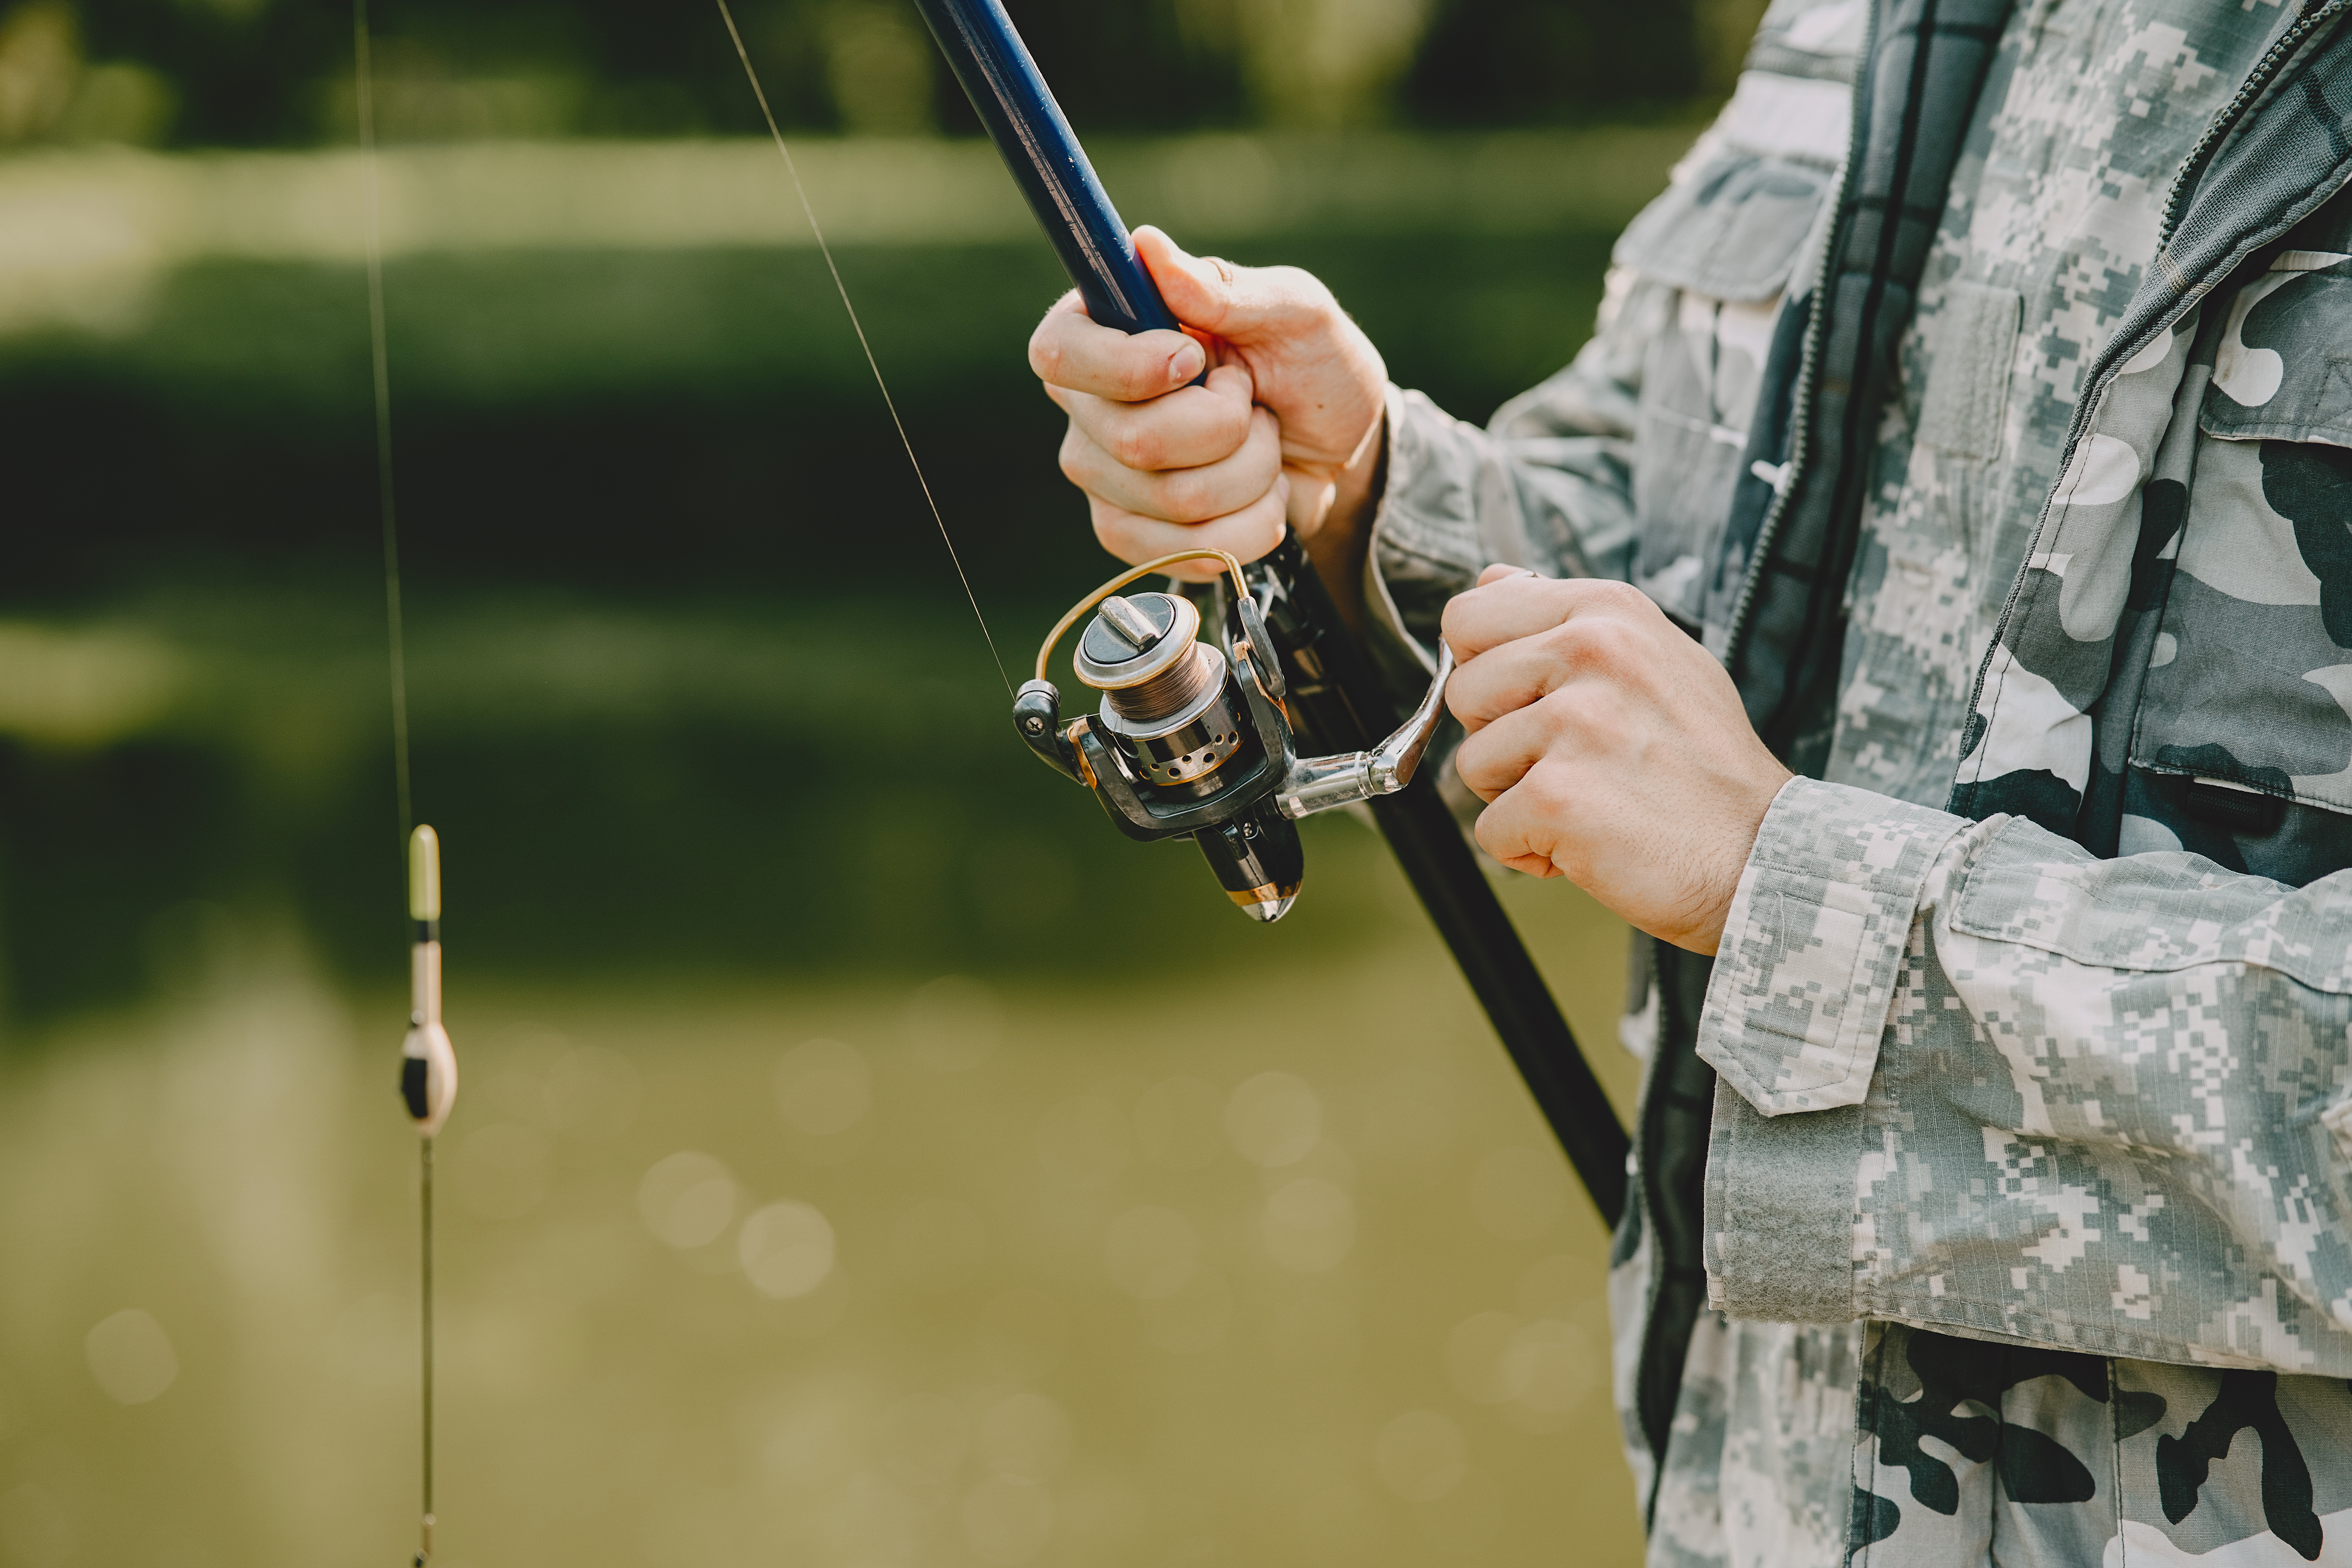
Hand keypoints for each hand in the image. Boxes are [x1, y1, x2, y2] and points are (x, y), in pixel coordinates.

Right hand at [1027, 226, 1386, 581]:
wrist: (1342, 449)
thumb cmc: (1313, 365)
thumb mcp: (1293, 310)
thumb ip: (1223, 288)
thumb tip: (1147, 247)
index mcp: (1107, 328)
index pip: (1060, 353)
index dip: (1129, 367)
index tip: (1193, 359)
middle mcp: (1089, 404)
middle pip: (1134, 440)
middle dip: (1228, 427)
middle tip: (1252, 402)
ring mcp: (1103, 475)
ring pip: (1175, 500)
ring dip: (1251, 475)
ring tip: (1263, 445)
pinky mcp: (1130, 534)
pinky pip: (1185, 550)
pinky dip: (1249, 527)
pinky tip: (1258, 496)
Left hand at [1442, 567, 1793, 953]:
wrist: (1764, 854)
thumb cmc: (1703, 767)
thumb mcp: (1653, 658)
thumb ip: (1566, 619)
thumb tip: (1491, 579)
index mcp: (1605, 612)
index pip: (1469, 615)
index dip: (1485, 668)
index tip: (1529, 701)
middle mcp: (1589, 651)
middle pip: (1462, 691)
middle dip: (1499, 738)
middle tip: (1575, 761)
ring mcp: (1573, 723)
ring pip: (1471, 763)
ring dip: (1517, 797)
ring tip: (1592, 799)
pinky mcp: (1557, 796)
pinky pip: (1488, 830)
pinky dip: (1529, 850)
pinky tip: (1589, 842)